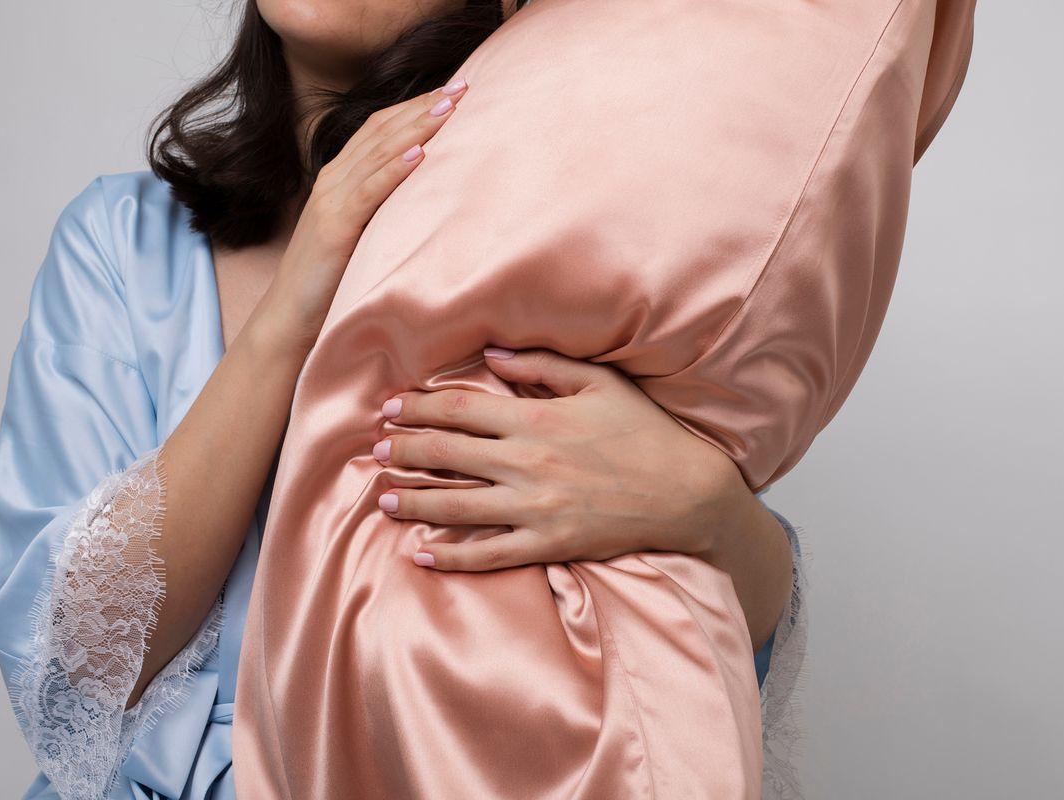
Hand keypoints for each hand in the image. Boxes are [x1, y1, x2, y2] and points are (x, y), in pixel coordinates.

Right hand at [252, 79, 468, 356]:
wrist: (290, 317)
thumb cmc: (331, 280)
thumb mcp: (363, 235)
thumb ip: (385, 210)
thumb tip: (429, 197)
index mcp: (341, 178)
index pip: (381, 129)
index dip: (416, 106)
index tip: (454, 91)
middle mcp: (334, 180)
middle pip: (382, 130)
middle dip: (423, 106)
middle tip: (463, 86)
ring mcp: (332, 200)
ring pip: (378, 153)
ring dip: (416, 127)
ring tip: (449, 108)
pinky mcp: (334, 226)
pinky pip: (368, 191)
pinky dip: (394, 170)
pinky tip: (419, 154)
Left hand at [372, 347, 753, 570]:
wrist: (686, 492)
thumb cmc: (644, 432)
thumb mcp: (601, 383)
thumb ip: (543, 364)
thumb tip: (491, 354)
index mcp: (537, 418)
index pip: (460, 409)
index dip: (418, 406)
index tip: (390, 406)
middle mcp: (527, 462)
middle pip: (446, 454)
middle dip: (404, 449)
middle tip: (377, 448)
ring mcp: (534, 508)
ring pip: (455, 506)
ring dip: (413, 500)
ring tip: (384, 497)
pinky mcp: (546, 544)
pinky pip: (487, 553)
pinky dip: (451, 556)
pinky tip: (421, 556)